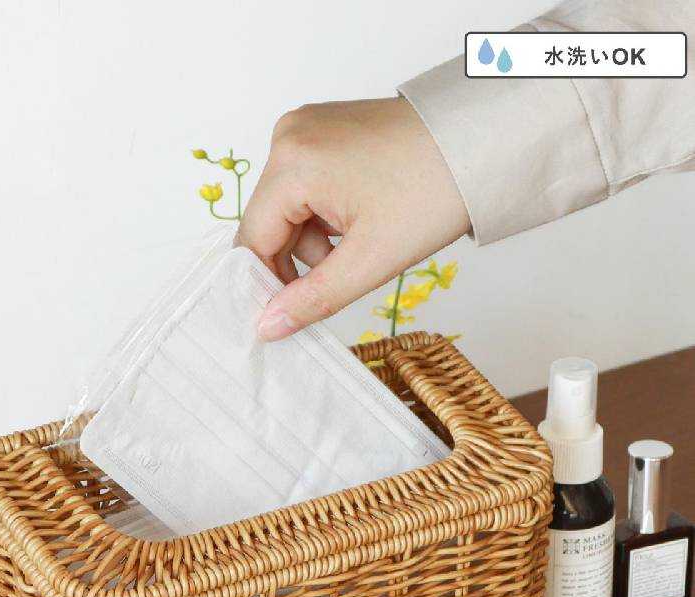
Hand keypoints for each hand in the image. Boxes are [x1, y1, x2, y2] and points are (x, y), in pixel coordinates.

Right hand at [236, 97, 469, 340]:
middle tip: (347, 273)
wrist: (485, 143)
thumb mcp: (370, 260)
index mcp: (292, 163)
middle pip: (268, 223)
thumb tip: (267, 327)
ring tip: (365, 240)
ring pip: (289, 209)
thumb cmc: (436, 192)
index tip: (287, 317)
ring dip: (317, 240)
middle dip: (300, 260)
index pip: (252, 240)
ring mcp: (307, 128)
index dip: (266, 284)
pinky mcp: (325, 130)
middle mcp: (288, 136)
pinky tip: (363, 218)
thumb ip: (313, 298)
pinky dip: (327, 214)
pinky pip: (307, 186)